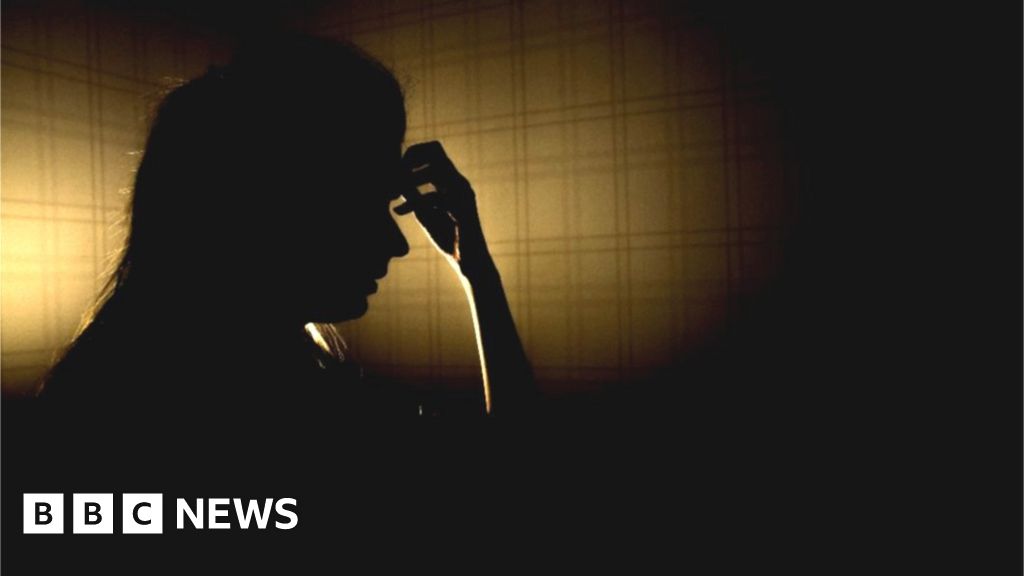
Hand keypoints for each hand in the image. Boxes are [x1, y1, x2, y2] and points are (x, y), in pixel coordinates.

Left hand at [394, 141, 493, 277]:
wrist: (469, 264)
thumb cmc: (449, 239)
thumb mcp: (426, 214)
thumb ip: (414, 197)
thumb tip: (397, 183)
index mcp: (450, 181)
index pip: (432, 150)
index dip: (412, 154)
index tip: (394, 173)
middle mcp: (458, 182)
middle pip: (435, 149)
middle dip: (410, 159)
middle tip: (393, 178)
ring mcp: (463, 193)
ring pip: (435, 168)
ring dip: (409, 178)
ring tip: (391, 193)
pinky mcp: (463, 208)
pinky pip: (435, 195)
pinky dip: (413, 201)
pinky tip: (399, 212)